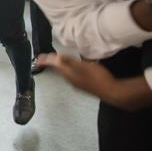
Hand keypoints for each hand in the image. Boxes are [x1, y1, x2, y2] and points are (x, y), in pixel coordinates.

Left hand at [37, 53, 151, 110]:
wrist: (113, 92)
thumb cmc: (98, 77)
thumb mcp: (83, 67)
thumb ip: (69, 62)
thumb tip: (55, 57)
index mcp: (69, 75)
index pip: (55, 66)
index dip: (46, 61)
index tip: (38, 57)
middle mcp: (71, 80)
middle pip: (59, 70)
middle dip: (51, 64)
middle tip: (44, 59)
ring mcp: (78, 84)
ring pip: (65, 73)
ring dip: (60, 66)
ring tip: (56, 61)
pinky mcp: (85, 86)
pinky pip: (72, 76)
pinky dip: (68, 70)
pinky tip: (72, 68)